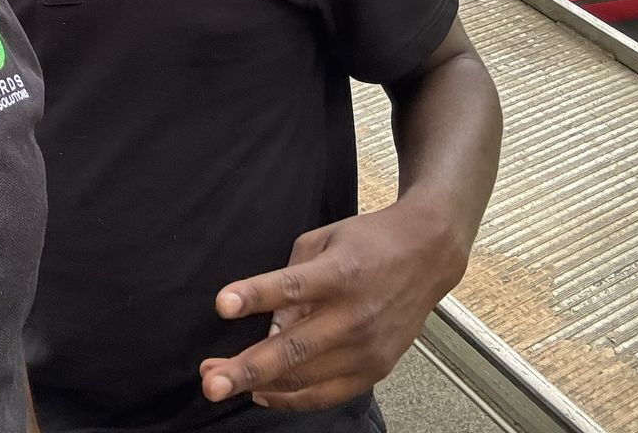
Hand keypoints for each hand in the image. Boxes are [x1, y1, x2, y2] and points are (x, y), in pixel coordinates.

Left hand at [197, 198, 469, 412]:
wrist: (427, 255)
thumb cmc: (369, 242)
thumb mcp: (324, 239)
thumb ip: (291, 276)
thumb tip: (266, 321)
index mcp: (341, 273)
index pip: (292, 287)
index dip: (255, 296)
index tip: (222, 305)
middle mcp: (356, 315)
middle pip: (294, 348)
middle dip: (247, 368)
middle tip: (210, 381)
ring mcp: (368, 347)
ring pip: (306, 378)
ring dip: (259, 385)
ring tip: (219, 383)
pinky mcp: (377, 368)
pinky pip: (327, 394)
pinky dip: (292, 398)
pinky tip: (262, 394)